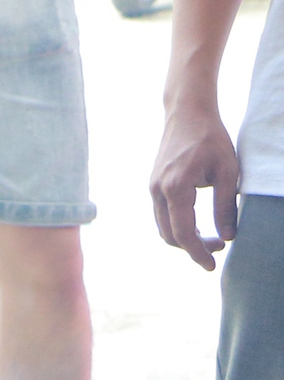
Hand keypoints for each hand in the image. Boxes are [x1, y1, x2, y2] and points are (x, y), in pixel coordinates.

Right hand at [151, 105, 241, 269]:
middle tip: (220, 246)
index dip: (198, 253)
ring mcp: (152, 188)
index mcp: (176, 188)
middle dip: (193, 247)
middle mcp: (158, 191)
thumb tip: (228, 236)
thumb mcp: (228, 172)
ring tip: (211, 237)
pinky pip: (161, 215)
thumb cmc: (211, 139)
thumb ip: (226, 206)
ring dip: (185, 238)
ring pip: (163, 227)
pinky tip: (197, 222)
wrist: (187, 113)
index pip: (184, 233)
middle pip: (170, 235)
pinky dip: (178, 225)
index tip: (212, 266)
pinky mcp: (153, 184)